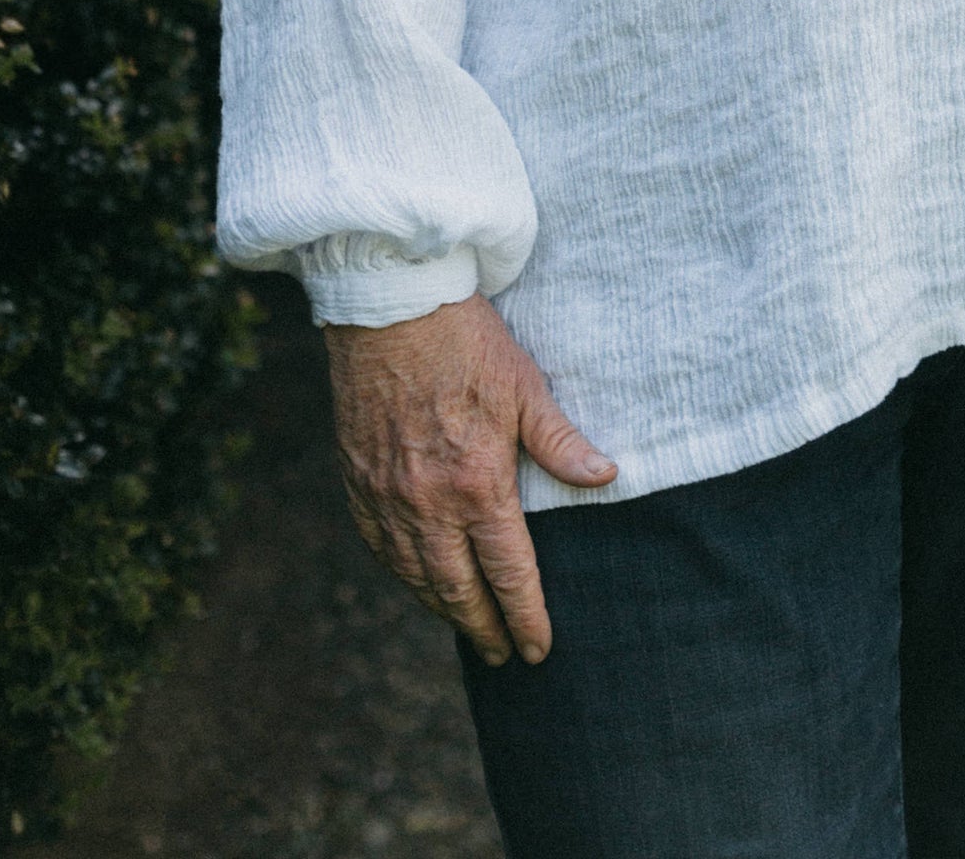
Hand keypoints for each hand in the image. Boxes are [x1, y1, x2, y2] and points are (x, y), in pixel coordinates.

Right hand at [322, 292, 615, 664]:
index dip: (525, 616)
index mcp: (477, 485)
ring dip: (444, 610)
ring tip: (467, 628)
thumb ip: (561, 442)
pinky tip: (416, 581)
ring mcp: (387, 497)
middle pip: (458, 590)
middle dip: (485, 629)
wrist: (390, 308)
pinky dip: (402, 575)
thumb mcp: (526, 387)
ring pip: (416, 576)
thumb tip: (607, 477)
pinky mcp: (357, 482)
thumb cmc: (466, 342)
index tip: (538, 649)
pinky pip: (380, 549)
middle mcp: (428, 504)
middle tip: (503, 655)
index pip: (508, 573)